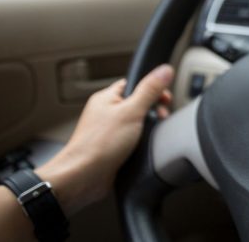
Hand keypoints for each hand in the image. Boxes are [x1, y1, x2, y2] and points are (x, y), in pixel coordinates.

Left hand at [36, 64, 173, 214]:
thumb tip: (164, 70)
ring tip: (151, 134)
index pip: (135, 83)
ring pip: (137, 123)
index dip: (153, 89)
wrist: (83, 177)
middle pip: (138, 103)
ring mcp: (109, 131)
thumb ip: (149, 90)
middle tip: (160, 117)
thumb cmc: (99, 144)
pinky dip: (142, 142)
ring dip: (148, 128)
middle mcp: (106, 113)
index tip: (165, 99)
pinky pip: (133, 140)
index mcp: (106, 98)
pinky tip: (144, 147)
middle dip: (154, 110)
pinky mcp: (113, 148)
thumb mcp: (131, 111)